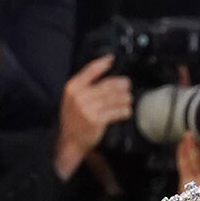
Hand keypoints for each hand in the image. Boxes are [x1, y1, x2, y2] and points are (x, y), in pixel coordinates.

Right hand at [52, 53, 132, 177]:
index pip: (90, 70)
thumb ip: (84, 86)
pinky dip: (124, 111)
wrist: (70, 141)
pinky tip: (127, 110)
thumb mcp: (72, 98)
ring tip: (129, 98)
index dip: (103, 63)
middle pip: (107, 84)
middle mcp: (80, 96)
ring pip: (113, 98)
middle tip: (127, 84)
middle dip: (121, 84)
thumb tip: (103, 72)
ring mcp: (88, 109)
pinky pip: (115, 112)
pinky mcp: (96, 120)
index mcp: (73, 87)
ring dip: (125, 97)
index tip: (112, 59)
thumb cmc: (73, 119)